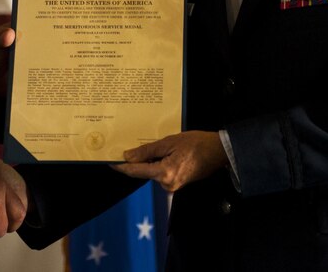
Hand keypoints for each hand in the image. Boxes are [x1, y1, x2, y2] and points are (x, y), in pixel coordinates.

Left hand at [111, 131, 227, 192]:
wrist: (219, 152)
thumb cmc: (196, 144)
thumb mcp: (170, 142)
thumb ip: (147, 151)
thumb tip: (127, 157)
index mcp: (164, 174)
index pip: (135, 171)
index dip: (120, 167)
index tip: (108, 161)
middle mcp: (166, 184)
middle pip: (143, 172)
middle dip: (136, 160)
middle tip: (125, 146)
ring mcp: (173, 186)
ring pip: (153, 172)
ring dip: (149, 160)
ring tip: (146, 144)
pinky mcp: (178, 183)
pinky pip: (162, 172)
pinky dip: (158, 163)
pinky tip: (160, 151)